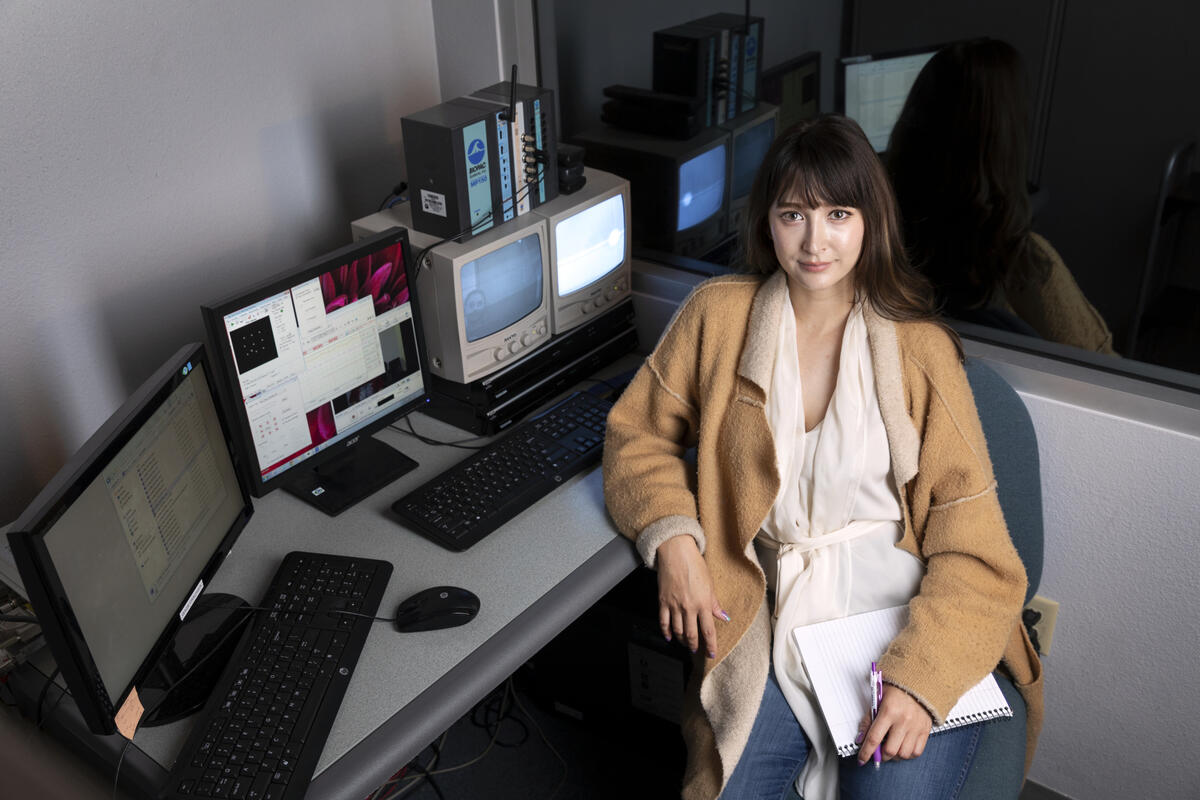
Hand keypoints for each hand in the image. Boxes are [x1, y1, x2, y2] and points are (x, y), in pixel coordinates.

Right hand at [655, 534, 727, 658]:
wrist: (676, 552)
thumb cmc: (694, 564)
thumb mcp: (710, 583)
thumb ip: (715, 603)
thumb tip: (723, 617)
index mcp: (703, 603)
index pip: (708, 631)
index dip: (710, 645)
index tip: (711, 653)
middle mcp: (689, 607)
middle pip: (692, 634)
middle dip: (695, 645)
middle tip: (696, 650)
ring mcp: (675, 605)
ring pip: (678, 631)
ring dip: (682, 640)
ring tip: (684, 642)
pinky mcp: (663, 601)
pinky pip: (663, 622)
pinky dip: (666, 632)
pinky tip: (669, 636)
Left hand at [856, 684, 932, 764]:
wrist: (920, 682)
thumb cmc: (897, 689)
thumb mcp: (878, 699)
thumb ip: (869, 719)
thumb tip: (860, 738)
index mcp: (889, 711)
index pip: (874, 738)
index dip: (866, 752)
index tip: (861, 759)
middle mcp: (903, 721)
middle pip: (890, 750)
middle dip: (881, 755)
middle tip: (878, 751)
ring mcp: (915, 727)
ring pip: (903, 754)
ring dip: (894, 756)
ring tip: (891, 748)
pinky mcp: (925, 731)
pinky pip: (916, 752)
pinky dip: (907, 754)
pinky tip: (902, 747)